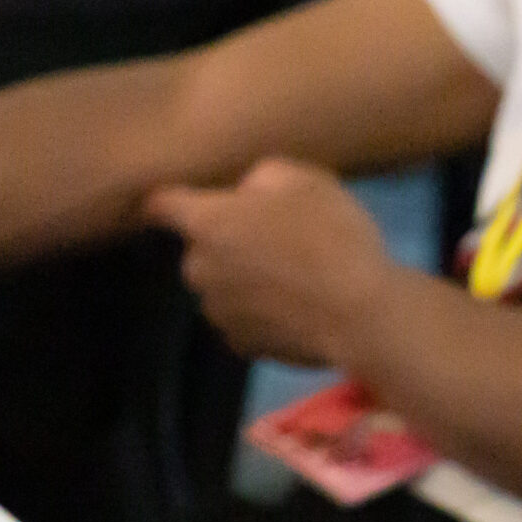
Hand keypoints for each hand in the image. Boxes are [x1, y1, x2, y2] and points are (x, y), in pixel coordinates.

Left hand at [142, 158, 392, 365]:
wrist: (360, 313)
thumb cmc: (332, 236)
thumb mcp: (306, 180)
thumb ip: (261, 177)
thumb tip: (245, 193)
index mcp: (206, 223)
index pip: (160, 204)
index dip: (171, 200)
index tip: (184, 200)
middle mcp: (198, 269)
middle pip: (198, 249)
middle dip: (224, 243)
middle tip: (272, 241)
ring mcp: (217, 312)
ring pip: (220, 286)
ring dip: (241, 280)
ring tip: (290, 279)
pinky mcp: (240, 344)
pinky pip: (240, 320)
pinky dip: (258, 314)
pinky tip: (294, 309)